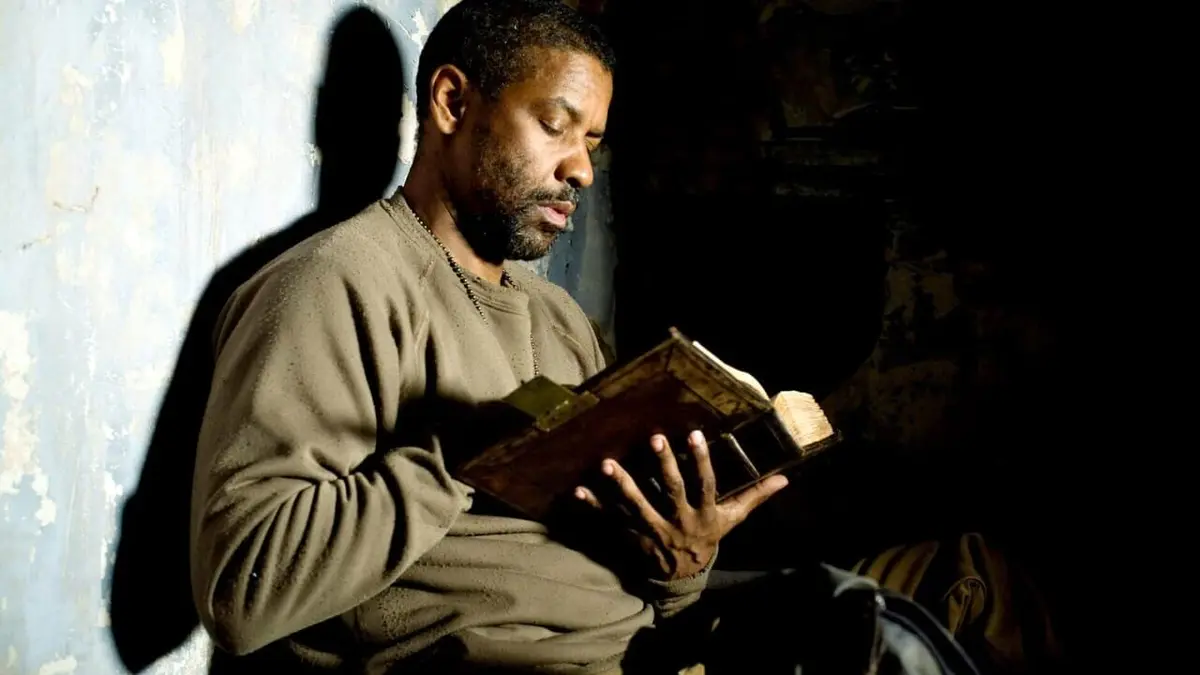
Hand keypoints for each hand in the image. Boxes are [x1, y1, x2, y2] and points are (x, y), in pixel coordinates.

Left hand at [574, 430, 788, 580]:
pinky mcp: (632, 537)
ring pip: (637, 506)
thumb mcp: (733, 520)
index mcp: (704, 514)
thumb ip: (755, 497)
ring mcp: (653, 530)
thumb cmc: (708, 540)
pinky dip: (593, 507)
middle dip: (663, 465)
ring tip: (606, 464)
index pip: (705, 484)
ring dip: (621, 486)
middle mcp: (678, 521)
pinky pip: (610, 521)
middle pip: (671, 491)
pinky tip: (577, 491)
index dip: (701, 461)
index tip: (695, 435)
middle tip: (654, 438)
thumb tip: (785, 478)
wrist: (684, 579)